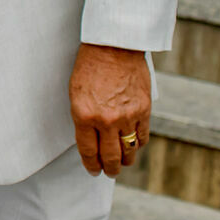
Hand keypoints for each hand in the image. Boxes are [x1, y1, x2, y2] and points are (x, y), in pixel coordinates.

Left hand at [69, 43, 150, 176]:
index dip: (92, 165)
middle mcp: (106, 120)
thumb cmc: (90, 66)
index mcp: (84, 115)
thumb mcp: (76, 93)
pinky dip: (138, 144)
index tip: (94, 170)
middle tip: (109, 172)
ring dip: (126, 160)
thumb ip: (83, 118)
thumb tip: (90, 138)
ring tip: (123, 163)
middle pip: (111, 157)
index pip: (88, 151)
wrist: (113, 47)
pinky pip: (142, 137)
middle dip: (110, 168)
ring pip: (129, 150)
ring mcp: (127, 117)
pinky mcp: (144, 110)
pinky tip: (134, 145)